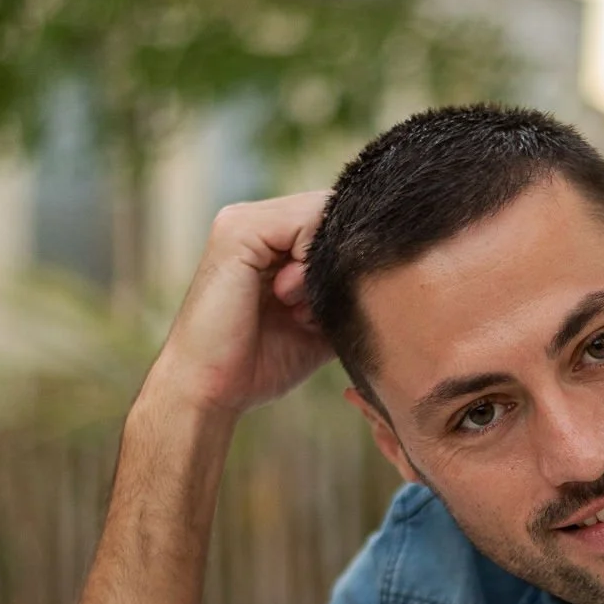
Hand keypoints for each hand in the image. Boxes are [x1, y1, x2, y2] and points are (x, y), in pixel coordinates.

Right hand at [150, 191, 333, 416]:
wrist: (210, 391)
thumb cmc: (259, 364)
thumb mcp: (318, 321)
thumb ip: (345, 290)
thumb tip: (393, 273)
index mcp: (271, 240)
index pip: (334, 220)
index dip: (351, 256)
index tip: (328, 310)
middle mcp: (256, 221)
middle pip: (332, 212)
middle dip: (341, 259)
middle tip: (313, 312)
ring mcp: (243, 221)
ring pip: (323, 213)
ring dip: (327, 263)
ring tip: (299, 310)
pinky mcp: (238, 230)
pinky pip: (304, 222)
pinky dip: (312, 260)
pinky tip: (291, 298)